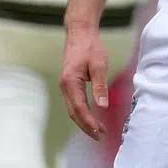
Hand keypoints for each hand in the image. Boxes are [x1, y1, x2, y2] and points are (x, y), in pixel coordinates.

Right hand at [59, 25, 109, 140]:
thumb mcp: (99, 64)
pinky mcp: (69, 84)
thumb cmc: (90, 46)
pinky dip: (83, 112)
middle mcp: (64, 86)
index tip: (100, 132)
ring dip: (84, 121)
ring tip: (98, 130)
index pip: (79, 108)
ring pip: (73, 109)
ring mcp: (65, 85)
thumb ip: (100, 86)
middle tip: (100, 136)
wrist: (80, 32)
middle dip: (86, 126)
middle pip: (74, 113)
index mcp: (70, 82)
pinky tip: (92, 116)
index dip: (89, 122)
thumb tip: (103, 106)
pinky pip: (74, 103)